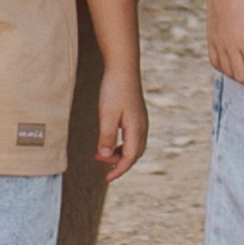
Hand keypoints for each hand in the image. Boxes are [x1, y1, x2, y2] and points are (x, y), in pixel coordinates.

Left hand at [95, 61, 147, 179]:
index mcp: (136, 129)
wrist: (123, 66)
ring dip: (119, 153)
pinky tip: (110, 139)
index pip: (129, 158)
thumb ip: (106, 137)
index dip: (118, 170)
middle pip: (133, 154)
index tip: (107, 178)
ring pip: (133, 146)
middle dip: (119, 163)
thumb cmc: (114, 89)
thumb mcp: (107, 115)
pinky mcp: (136, 114)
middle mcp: (142, 126)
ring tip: (102, 153)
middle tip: (101, 164)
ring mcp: (140, 120)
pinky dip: (121, 143)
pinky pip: (132, 136)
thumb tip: (105, 157)